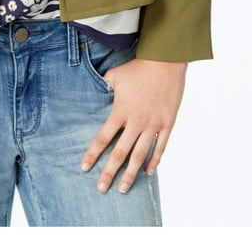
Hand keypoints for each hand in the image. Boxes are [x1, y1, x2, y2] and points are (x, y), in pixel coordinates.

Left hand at [80, 59, 186, 193]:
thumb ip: (103, 88)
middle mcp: (136, 122)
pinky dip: (154, 160)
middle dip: (109, 172)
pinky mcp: (167, 123)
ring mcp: (153, 124)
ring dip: (131, 173)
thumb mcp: (114, 76)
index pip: (102, 138)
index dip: (93, 154)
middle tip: (101, 189)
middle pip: (120, 153)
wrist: (165, 62)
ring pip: (140, 155)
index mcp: (120, 111)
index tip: (84, 168)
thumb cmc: (137, 68)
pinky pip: (160, 147)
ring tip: (123, 188)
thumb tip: (92, 93)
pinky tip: (148, 172)